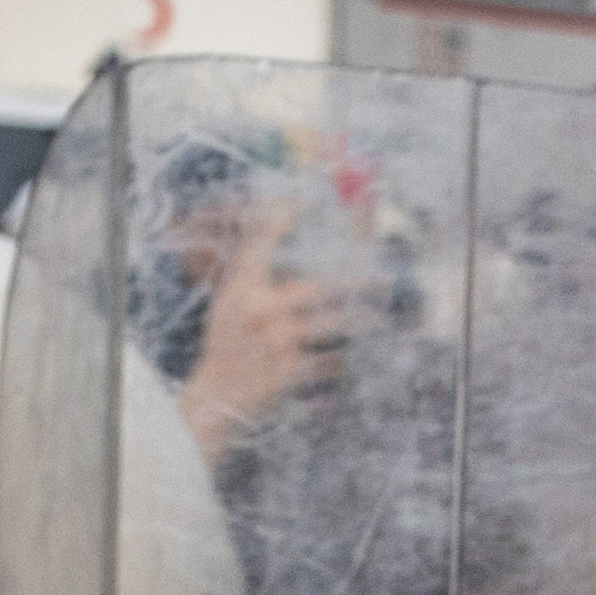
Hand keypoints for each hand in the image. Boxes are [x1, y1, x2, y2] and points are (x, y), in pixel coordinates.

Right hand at [178, 207, 360, 451]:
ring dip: (358, 319)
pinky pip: (330, 361)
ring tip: (376, 317)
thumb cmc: (226, 346)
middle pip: (317, 286)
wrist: (216, 396)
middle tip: (379, 275)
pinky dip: (342, 361)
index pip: (261, 242)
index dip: (282, 216)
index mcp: (241, 287)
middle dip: (353, 280)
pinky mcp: (291, 370)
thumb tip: (272, 243)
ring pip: (332, 323)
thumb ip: (251, 277)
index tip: (304, 198)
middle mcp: (260, 308)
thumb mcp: (228, 303)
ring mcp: (277, 340)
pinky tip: (352, 360)